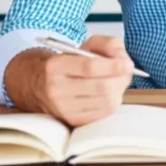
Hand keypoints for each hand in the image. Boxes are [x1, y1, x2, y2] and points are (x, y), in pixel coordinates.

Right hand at [5, 35, 133, 126]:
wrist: (39, 85)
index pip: (89, 67)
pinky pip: (103, 113)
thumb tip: (123, 60)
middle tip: (126, 72)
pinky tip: (109, 93)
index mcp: (56, 66)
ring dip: (119, 90)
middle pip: (101, 87)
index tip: (127, 64)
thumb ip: (107, 44)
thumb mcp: (83, 46)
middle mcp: (57, 89)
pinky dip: (113, 102)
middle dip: (121, 79)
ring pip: (106, 102)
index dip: (113, 66)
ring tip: (118, 81)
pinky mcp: (72, 121)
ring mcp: (64, 108)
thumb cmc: (68, 63)